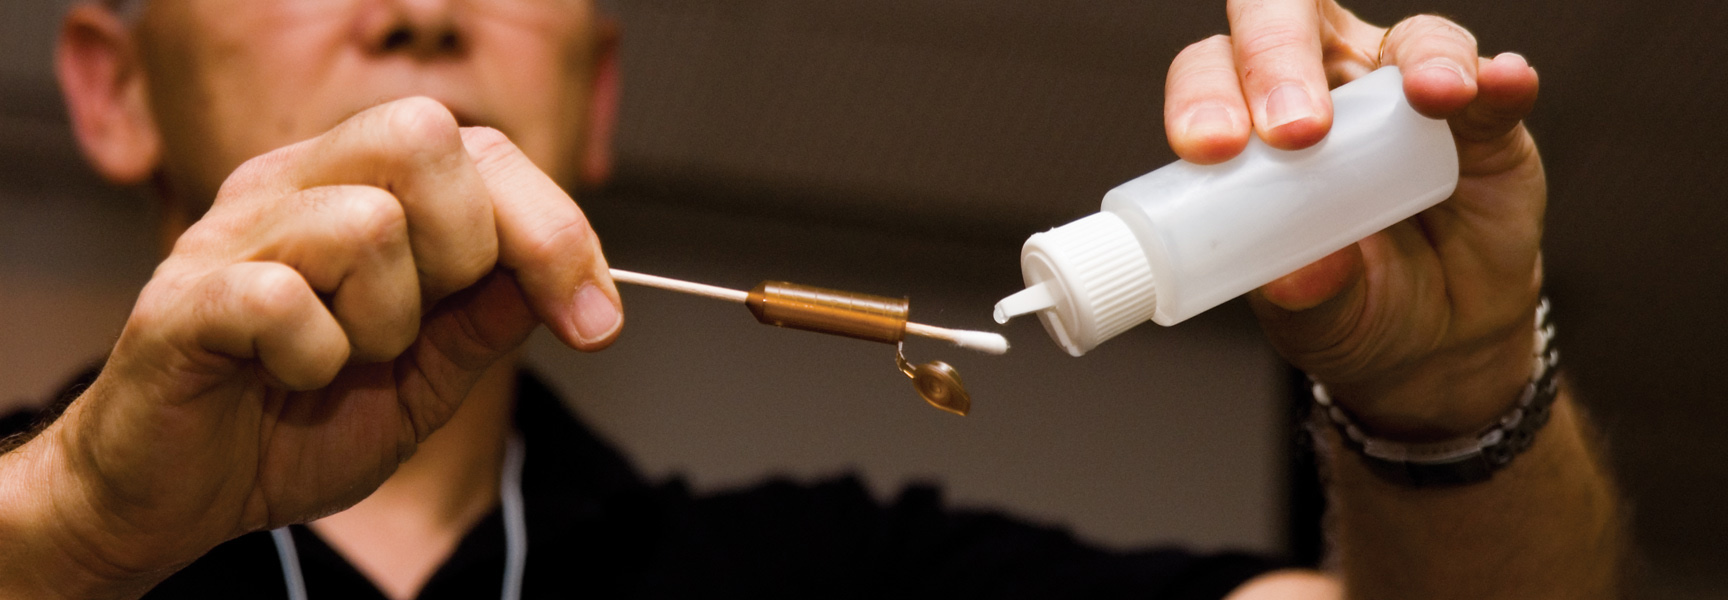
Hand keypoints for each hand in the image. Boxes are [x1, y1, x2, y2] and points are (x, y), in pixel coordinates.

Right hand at [1, 97, 621, 593]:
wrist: (176, 498)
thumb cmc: (290, 424)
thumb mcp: (425, 378)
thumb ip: (487, 321)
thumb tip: (569, 279)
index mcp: (356, 189)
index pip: (481, 149)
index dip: (556, 229)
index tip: (595, 321)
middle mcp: (292, 187)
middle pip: (424, 137)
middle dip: (466, 250)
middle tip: (420, 330)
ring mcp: (231, 235)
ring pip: (365, 223)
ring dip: (384, 323)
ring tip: (343, 362)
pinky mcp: (184, 300)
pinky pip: (286, 299)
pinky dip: (315, 361)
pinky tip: (290, 380)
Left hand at [1164, 1, 1544, 438]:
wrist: (1437, 344)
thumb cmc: (1349, 307)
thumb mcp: (1312, 319)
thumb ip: (1300, 295)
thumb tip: (1297, 276)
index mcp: (1254, 121)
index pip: (1213, 71)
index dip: (1203, 93)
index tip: (1212, 147)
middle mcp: (1326, 84)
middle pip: (1292, 21)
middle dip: (1282, 56)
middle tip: (1296, 132)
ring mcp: (1407, 93)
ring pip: (1407, 39)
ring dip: (1416, 59)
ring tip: (1430, 96)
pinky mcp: (1485, 119)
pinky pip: (1491, 80)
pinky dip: (1497, 79)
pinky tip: (1502, 84)